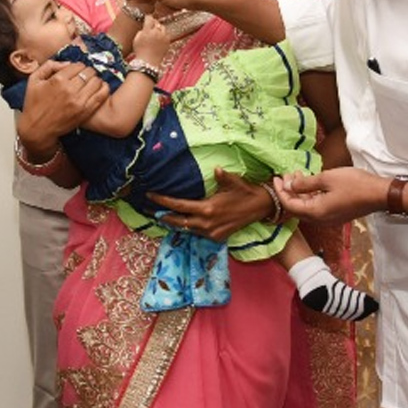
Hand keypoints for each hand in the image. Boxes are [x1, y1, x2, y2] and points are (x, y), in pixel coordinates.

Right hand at [17, 60, 108, 154]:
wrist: (37, 129)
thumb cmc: (33, 105)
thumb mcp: (34, 80)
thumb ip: (49, 66)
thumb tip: (67, 63)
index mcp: (57, 80)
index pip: (77, 65)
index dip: (78, 66)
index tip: (76, 70)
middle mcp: (69, 90)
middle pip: (89, 72)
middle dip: (87, 71)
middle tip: (85, 75)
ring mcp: (79, 102)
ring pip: (96, 82)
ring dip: (95, 79)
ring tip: (91, 82)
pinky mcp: (85, 112)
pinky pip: (101, 95)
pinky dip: (103, 89)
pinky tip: (100, 88)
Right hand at [132, 16, 169, 65]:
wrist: (148, 62)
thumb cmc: (140, 51)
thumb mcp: (136, 39)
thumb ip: (142, 30)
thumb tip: (146, 27)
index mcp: (147, 31)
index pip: (149, 18)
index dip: (147, 17)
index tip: (147, 18)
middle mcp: (156, 32)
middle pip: (157, 22)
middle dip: (153, 23)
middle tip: (150, 25)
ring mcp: (163, 37)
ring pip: (162, 27)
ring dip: (159, 28)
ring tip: (155, 32)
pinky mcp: (168, 42)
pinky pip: (166, 34)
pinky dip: (163, 35)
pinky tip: (158, 39)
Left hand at [148, 169, 274, 241]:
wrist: (260, 207)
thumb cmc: (245, 191)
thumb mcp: (234, 182)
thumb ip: (222, 176)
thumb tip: (216, 169)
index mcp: (208, 209)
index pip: (179, 206)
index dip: (162, 201)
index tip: (149, 196)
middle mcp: (207, 224)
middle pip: (178, 221)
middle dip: (162, 216)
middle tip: (147, 210)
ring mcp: (212, 233)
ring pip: (187, 229)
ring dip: (174, 222)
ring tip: (160, 215)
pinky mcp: (217, 237)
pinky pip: (197, 233)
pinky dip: (189, 227)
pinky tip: (182, 221)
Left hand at [273, 167, 386, 227]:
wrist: (379, 194)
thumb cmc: (354, 184)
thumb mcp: (326, 179)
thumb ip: (305, 183)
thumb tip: (290, 185)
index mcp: (315, 212)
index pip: (289, 204)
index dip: (280, 191)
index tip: (276, 178)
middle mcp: (320, 219)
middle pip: (296, 208)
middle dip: (288, 191)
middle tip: (286, 175)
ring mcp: (329, 218)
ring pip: (306, 208)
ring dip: (299, 193)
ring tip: (297, 176)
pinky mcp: (336, 215)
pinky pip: (316, 208)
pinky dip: (310, 196)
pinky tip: (311, 184)